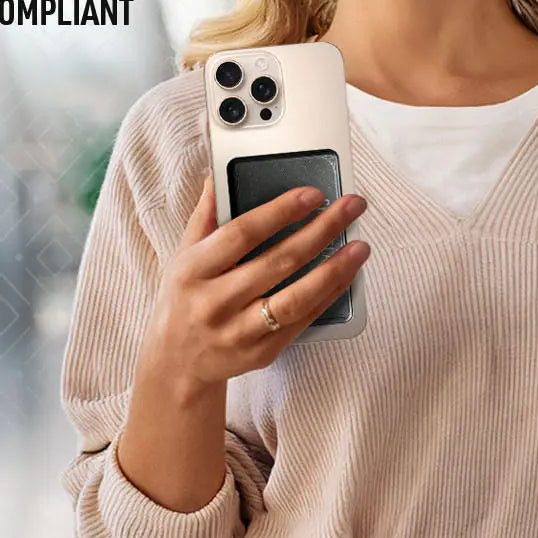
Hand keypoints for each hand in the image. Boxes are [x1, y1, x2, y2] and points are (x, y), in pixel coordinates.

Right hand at [142, 172, 368, 392]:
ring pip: (295, 297)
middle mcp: (215, 302)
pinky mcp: (260, 353)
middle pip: (277, 262)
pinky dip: (328, 296)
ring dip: (334, 270)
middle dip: (320, 231)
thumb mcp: (182, 256)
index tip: (313, 194)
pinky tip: (347, 275)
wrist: (176, 363)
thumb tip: (217, 174)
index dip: (280, 212)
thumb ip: (205, 215)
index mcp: (194, 270)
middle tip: (351, 207)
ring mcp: (238, 331)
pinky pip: (301, 322)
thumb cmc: (183, 299)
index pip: (242, 234)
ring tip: (360, 246)